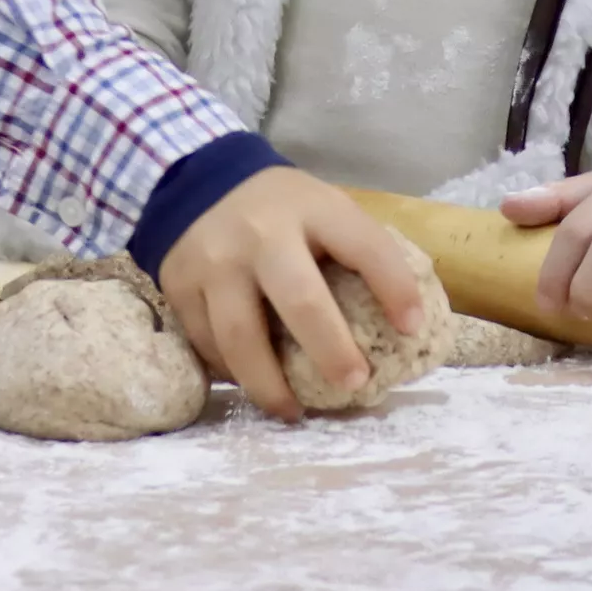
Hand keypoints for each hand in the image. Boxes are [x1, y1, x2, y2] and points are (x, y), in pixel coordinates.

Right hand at [154, 166, 436, 422]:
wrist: (197, 178)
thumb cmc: (280, 207)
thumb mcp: (322, 207)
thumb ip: (356, 249)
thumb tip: (407, 322)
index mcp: (312, 209)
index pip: (364, 247)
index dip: (395, 288)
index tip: (413, 328)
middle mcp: (261, 235)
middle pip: (300, 301)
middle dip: (331, 351)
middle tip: (354, 384)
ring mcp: (215, 263)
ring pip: (239, 338)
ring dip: (271, 385)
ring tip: (294, 412)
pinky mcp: (179, 287)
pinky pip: (207, 344)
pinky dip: (233, 372)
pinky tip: (254, 383)